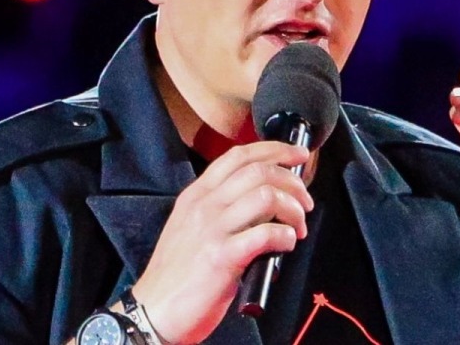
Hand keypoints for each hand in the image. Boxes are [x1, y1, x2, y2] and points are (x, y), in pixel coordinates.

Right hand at [131, 141, 313, 343]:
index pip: (238, 156)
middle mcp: (204, 205)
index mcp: (196, 195)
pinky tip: (286, 244)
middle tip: (305, 201)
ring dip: (293, 209)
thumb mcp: (190, 227)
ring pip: (266, 196)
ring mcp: (212, 230)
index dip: (274, 150)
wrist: (154, 310)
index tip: (297, 156)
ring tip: (298, 227)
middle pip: (258, 171)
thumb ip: (219, 209)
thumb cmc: (176, 274)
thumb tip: (263, 201)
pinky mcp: (222, 257)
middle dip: (292, 182)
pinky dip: (285, 236)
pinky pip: (265, 234)